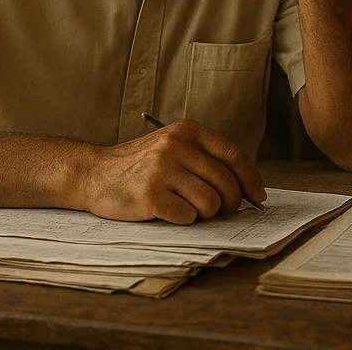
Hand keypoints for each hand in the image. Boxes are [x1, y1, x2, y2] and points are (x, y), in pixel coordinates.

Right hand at [72, 118, 265, 223]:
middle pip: (225, 182)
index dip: (250, 178)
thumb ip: (203, 158)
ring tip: (186, 207)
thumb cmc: (138, 165)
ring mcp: (162, 169)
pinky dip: (183, 220)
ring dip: (204, 213)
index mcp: (186, 131)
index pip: (232, 154)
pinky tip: (167, 211)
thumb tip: (245, 187)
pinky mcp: (150, 195)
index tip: (258, 196)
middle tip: (221, 210)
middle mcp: (176, 146)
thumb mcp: (171, 146)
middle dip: (230, 203)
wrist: (93, 173)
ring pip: (210, 203)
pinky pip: (187, 217)